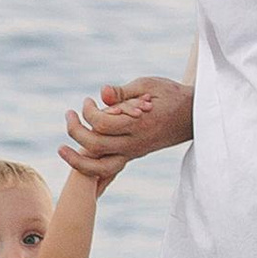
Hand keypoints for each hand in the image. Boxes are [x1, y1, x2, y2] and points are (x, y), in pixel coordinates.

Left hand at [61, 78, 192, 179]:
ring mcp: (134, 152)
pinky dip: (92, 172)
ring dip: (76, 160)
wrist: (194, 116)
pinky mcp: (133, 155)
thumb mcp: (150, 85)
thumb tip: (102, 93)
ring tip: (62, 148)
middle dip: (75, 130)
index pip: (102, 124)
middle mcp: (136, 143)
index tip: (88, 100)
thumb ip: (123, 91)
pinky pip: (109, 171)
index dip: (88, 111)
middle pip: (95, 146)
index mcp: (140, 124)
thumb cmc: (171, 95)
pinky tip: (78, 164)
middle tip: (70, 114)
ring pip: (99, 167)